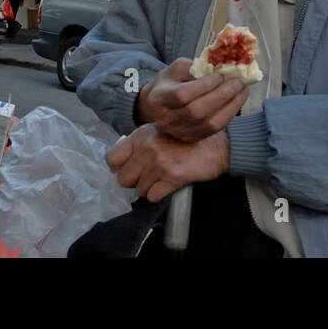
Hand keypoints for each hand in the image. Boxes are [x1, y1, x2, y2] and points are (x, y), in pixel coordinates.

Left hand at [106, 124, 229, 202]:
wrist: (216, 146)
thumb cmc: (186, 140)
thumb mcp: (158, 132)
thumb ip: (138, 143)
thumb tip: (119, 162)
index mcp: (140, 135)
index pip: (111, 158)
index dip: (118, 168)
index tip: (128, 169)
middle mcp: (147, 148)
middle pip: (123, 178)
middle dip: (134, 181)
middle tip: (146, 177)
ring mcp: (159, 163)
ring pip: (138, 190)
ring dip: (148, 188)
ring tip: (161, 179)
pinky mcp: (172, 177)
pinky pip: (152, 196)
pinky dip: (158, 194)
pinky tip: (167, 185)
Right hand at [136, 58, 247, 142]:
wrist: (159, 105)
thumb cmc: (170, 82)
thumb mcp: (178, 68)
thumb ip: (197, 67)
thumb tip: (222, 67)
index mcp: (159, 98)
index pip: (182, 95)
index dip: (204, 85)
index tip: (219, 75)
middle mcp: (167, 119)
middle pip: (197, 111)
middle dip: (222, 95)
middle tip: (238, 82)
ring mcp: (179, 132)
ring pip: (209, 124)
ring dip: (230, 106)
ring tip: (242, 90)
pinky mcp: (192, 138)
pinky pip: (214, 130)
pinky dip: (229, 114)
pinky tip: (237, 101)